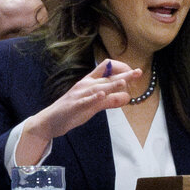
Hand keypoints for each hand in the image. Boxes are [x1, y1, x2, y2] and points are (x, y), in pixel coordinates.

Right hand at [16, 60, 140, 164]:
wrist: (50, 121)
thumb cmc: (72, 111)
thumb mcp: (94, 105)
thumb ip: (110, 101)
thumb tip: (127, 98)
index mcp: (89, 82)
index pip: (106, 68)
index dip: (121, 68)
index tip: (132, 73)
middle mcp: (85, 85)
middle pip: (106, 77)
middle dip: (124, 74)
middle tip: (138, 72)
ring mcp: (79, 95)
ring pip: (98, 87)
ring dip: (111, 84)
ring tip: (124, 81)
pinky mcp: (74, 105)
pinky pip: (84, 100)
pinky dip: (93, 97)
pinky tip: (101, 95)